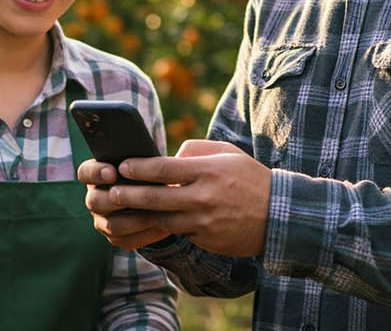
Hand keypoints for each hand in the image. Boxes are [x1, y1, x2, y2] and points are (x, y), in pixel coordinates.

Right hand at [78, 158, 172, 249]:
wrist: (163, 199)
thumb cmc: (152, 174)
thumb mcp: (147, 162)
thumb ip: (144, 159)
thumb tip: (157, 156)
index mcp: (97, 175)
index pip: (85, 173)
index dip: (95, 173)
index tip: (112, 172)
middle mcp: (96, 198)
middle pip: (95, 201)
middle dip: (115, 198)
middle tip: (136, 195)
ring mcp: (103, 220)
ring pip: (111, 225)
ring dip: (135, 219)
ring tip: (156, 211)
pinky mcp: (117, 238)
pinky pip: (126, 240)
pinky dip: (145, 234)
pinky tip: (162, 226)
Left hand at [109, 140, 271, 256]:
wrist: (278, 215)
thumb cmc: (250, 178)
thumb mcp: (227, 154)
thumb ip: (195, 151)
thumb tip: (169, 158)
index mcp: (208, 171)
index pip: (164, 169)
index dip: (139, 168)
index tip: (122, 166)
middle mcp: (204, 197)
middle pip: (156, 198)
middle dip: (129, 195)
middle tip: (112, 192)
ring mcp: (204, 222)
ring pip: (162, 220)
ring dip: (141, 216)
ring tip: (123, 210)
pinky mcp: (207, 240)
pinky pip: (179, 233)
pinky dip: (166, 227)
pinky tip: (151, 222)